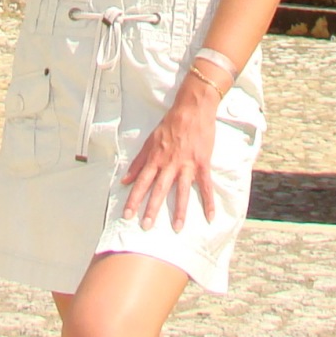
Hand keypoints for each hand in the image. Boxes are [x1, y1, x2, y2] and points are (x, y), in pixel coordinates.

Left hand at [121, 71, 219, 231]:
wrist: (192, 109)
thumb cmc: (170, 124)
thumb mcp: (150, 141)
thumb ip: (138, 162)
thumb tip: (125, 179)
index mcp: (155, 159)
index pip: (141, 182)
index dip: (134, 199)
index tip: (127, 215)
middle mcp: (169, 164)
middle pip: (159, 189)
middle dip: (152, 208)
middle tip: (146, 226)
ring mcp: (187, 164)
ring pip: (182, 190)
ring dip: (180, 210)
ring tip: (177, 228)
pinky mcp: (202, 163)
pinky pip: (205, 185)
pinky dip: (208, 201)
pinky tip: (210, 216)